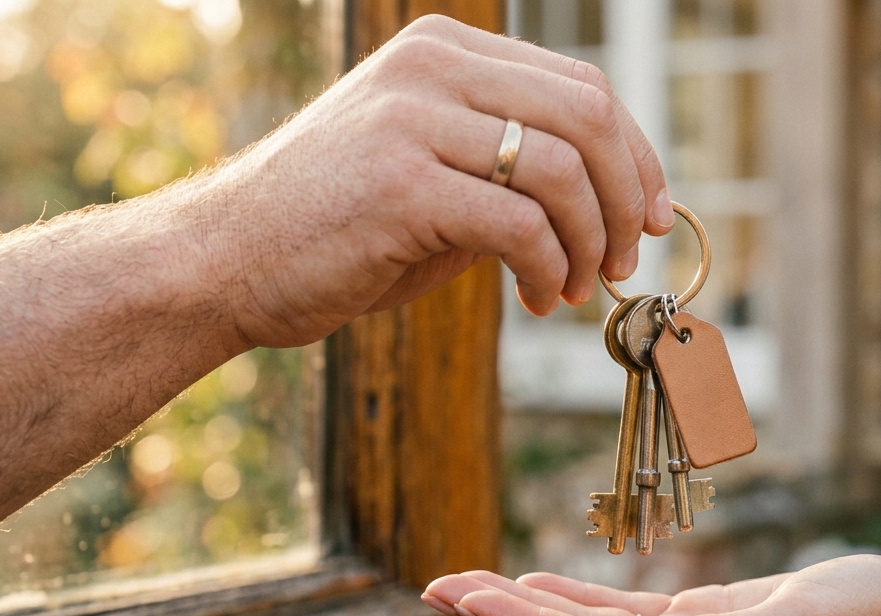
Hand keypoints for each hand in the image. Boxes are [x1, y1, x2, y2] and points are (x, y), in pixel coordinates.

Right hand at [193, 14, 670, 348]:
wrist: (228, 261)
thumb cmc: (339, 228)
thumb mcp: (436, 173)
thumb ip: (512, 168)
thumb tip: (618, 200)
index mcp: (445, 52)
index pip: (583, 86)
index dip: (637, 155)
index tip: (653, 216)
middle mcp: (432, 68)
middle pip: (587, 116)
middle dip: (627, 199)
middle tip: (623, 260)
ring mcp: (413, 119)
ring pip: (562, 171)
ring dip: (589, 243)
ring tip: (574, 288)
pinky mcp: (401, 183)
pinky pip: (521, 224)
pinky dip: (549, 269)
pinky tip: (538, 298)